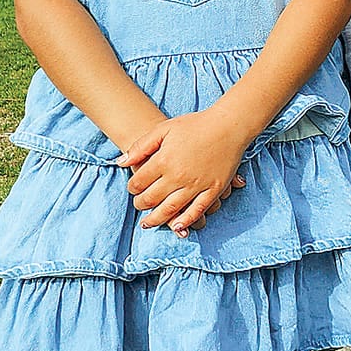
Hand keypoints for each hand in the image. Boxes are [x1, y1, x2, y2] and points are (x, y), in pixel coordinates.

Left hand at [123, 111, 249, 236]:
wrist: (229, 125)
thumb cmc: (196, 124)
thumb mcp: (164, 129)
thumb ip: (141, 146)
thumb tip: (121, 162)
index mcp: (164, 160)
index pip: (139, 182)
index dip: (132, 187)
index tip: (133, 188)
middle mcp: (178, 176)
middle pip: (151, 198)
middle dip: (141, 204)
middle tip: (139, 205)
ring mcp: (197, 185)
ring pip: (170, 209)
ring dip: (156, 219)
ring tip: (148, 223)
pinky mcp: (214, 189)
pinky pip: (198, 210)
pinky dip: (186, 220)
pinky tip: (176, 225)